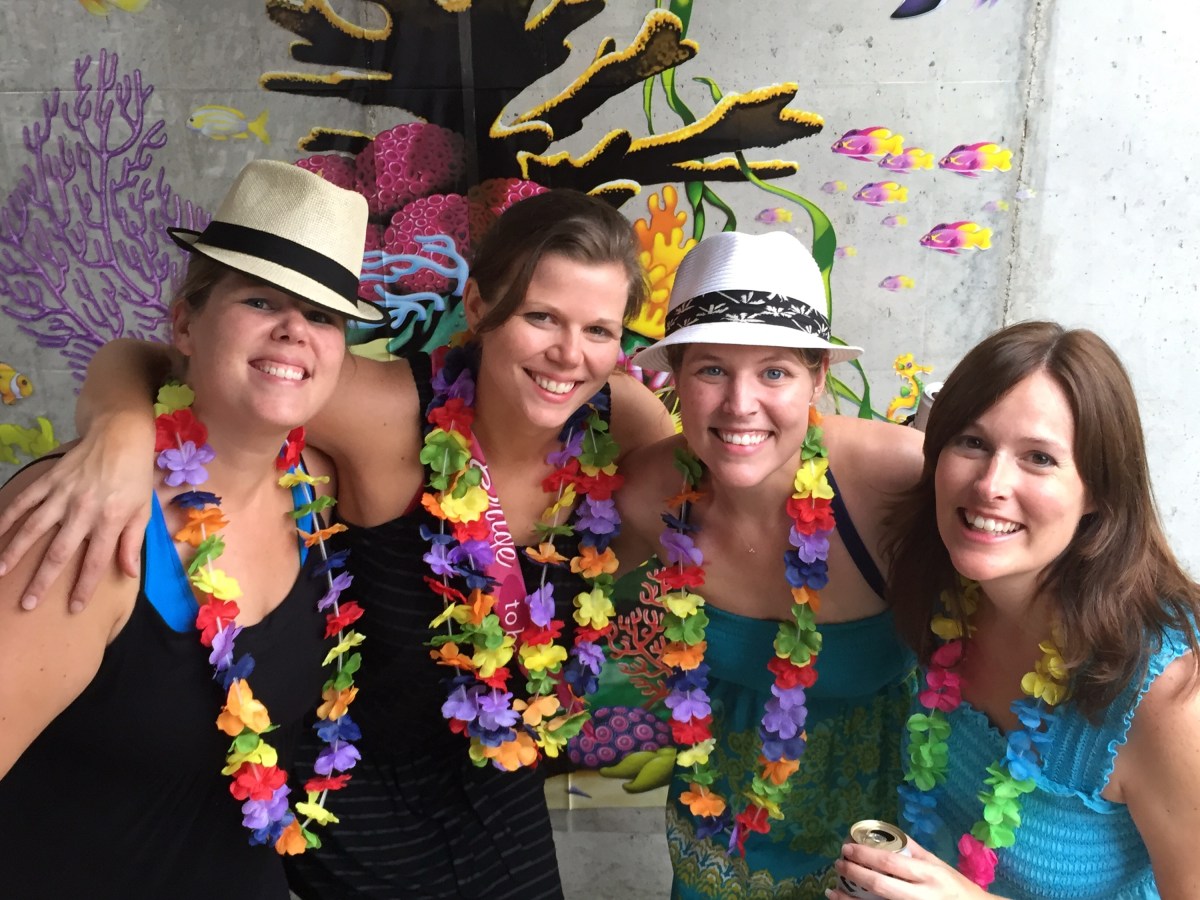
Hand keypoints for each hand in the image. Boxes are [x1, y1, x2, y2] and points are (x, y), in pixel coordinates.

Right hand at [0, 428, 150, 611]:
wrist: (120, 436)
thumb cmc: (134, 476)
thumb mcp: (142, 510)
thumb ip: (132, 542)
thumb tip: (128, 574)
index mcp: (110, 520)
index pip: (96, 562)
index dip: (84, 587)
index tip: (73, 608)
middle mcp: (83, 510)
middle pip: (60, 552)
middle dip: (42, 580)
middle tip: (27, 603)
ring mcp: (62, 495)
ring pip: (33, 528)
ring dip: (15, 552)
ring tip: (0, 573)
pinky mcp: (48, 481)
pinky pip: (24, 501)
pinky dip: (7, 517)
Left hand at [825, 836, 991, 899]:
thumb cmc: (955, 887)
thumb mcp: (938, 865)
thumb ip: (914, 851)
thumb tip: (886, 835)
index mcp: (928, 874)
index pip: (891, 862)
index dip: (865, 854)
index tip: (846, 847)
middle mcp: (921, 894)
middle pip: (880, 885)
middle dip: (854, 873)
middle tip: (838, 864)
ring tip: (832, 889)